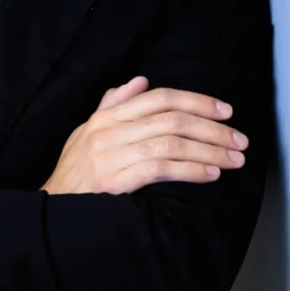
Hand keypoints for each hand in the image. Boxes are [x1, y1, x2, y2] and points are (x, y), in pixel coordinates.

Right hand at [41, 76, 248, 195]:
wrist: (50, 208)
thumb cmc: (74, 172)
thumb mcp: (86, 133)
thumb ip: (113, 106)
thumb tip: (139, 82)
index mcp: (105, 117)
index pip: (158, 98)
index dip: (196, 101)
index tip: (226, 111)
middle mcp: (108, 132)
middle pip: (170, 119)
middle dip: (212, 128)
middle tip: (239, 140)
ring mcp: (109, 156)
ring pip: (170, 143)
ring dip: (208, 151)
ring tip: (233, 159)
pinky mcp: (112, 181)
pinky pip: (160, 169)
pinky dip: (190, 170)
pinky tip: (210, 174)